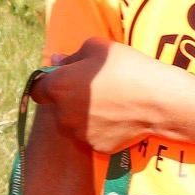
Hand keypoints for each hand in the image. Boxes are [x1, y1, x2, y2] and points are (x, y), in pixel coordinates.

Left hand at [33, 40, 165, 153]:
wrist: (158, 99)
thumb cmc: (126, 67)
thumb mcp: (97, 48)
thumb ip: (71, 56)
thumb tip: (56, 61)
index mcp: (58, 87)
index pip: (37, 89)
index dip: (47, 84)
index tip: (63, 79)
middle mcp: (63, 114)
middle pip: (57, 107)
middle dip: (69, 98)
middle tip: (94, 88)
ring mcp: (80, 134)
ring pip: (75, 123)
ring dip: (84, 114)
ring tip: (110, 103)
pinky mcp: (97, 147)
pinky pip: (93, 135)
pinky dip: (101, 128)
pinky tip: (119, 117)